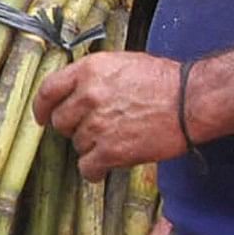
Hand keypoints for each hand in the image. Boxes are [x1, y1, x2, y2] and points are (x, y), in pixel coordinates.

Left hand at [33, 51, 193, 179]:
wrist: (191, 101)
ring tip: (117, 139)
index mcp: (88, 71)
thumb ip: (93, 77)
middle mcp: (88, 96)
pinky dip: (94, 170)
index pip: (48, 91)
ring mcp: (98, 125)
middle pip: (60, 122)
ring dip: (92, 146)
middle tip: (95, 128)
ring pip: (77, 145)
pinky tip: (104, 167)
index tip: (42, 117)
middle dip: (74, 127)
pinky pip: (87, 168)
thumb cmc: (164, 81)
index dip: (42, 108)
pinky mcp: (110, 151)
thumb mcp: (122, 63)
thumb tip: (75, 91)